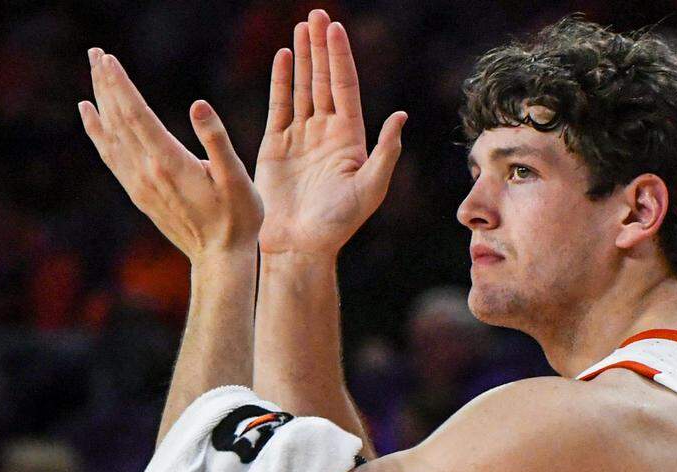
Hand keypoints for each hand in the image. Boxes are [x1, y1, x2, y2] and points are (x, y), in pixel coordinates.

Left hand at [79, 48, 261, 259]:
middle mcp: (146, 172)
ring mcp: (139, 184)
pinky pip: (110, 155)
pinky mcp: (139, 192)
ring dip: (100, 102)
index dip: (121, 85)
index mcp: (169, 163)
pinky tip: (91, 115)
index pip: (137, 115)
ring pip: (111, 135)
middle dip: (106, 84)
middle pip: (118, 120)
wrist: (219, 259)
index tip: (108, 59)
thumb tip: (198, 104)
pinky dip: (97, 131)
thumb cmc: (238, 218)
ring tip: (92, 73)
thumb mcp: (237, 178)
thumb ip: (216, 140)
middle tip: (96, 52)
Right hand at [255, 9, 406, 256]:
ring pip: (303, 88)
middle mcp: (327, 132)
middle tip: (317, 13)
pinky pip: (279, 106)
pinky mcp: (276, 146)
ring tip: (302, 27)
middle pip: (324, 80)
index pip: (345, 88)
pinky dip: (281, 81)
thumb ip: (386, 152)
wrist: (301, 245)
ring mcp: (301, 137)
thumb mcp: (370, 188)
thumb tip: (400, 116)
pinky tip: (284, 56)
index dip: (340, 57)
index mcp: (351, 139)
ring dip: (303, 57)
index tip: (335, 28)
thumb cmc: (339, 223)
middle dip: (321, 47)